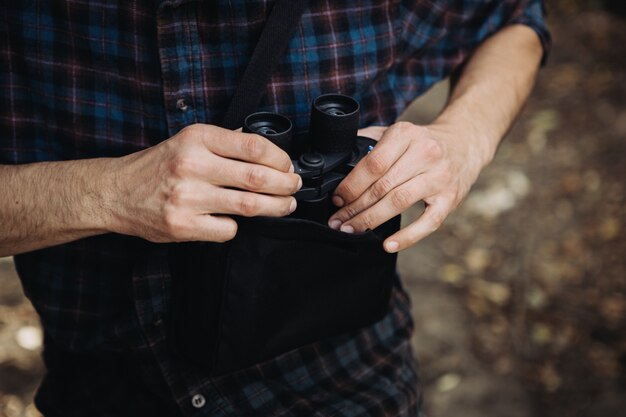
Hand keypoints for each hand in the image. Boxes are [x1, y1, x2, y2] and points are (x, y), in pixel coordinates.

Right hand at [105, 124, 301, 242]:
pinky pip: (228, 230)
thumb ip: (223, 142)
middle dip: (285, 185)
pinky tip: (236, 220)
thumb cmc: (156, 167)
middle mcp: (192, 165)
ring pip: (249, 206)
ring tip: (285, 205)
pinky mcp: (183, 225)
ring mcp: (187, 197)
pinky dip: (239, 226)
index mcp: (196, 138)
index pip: (253, 145)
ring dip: (275, 207)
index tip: (288, 166)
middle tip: (294, 188)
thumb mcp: (186, 141)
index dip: (280, 158)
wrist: (116, 193)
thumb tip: (265, 150)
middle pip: (257, 178)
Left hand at [328, 121, 487, 252]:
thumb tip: (338, 157)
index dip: (351, 185)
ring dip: (371, 220)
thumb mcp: (398, 131)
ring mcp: (439, 178)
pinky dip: (406, 237)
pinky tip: (387, 244)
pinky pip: (427, 223)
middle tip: (337, 221)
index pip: (373, 164)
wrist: (465, 142)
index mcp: (406, 135)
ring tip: (352, 230)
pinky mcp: (450, 199)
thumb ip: (369, 140)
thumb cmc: (423, 141)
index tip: (336, 199)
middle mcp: (425, 154)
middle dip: (355, 207)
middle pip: (382, 186)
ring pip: (399, 202)